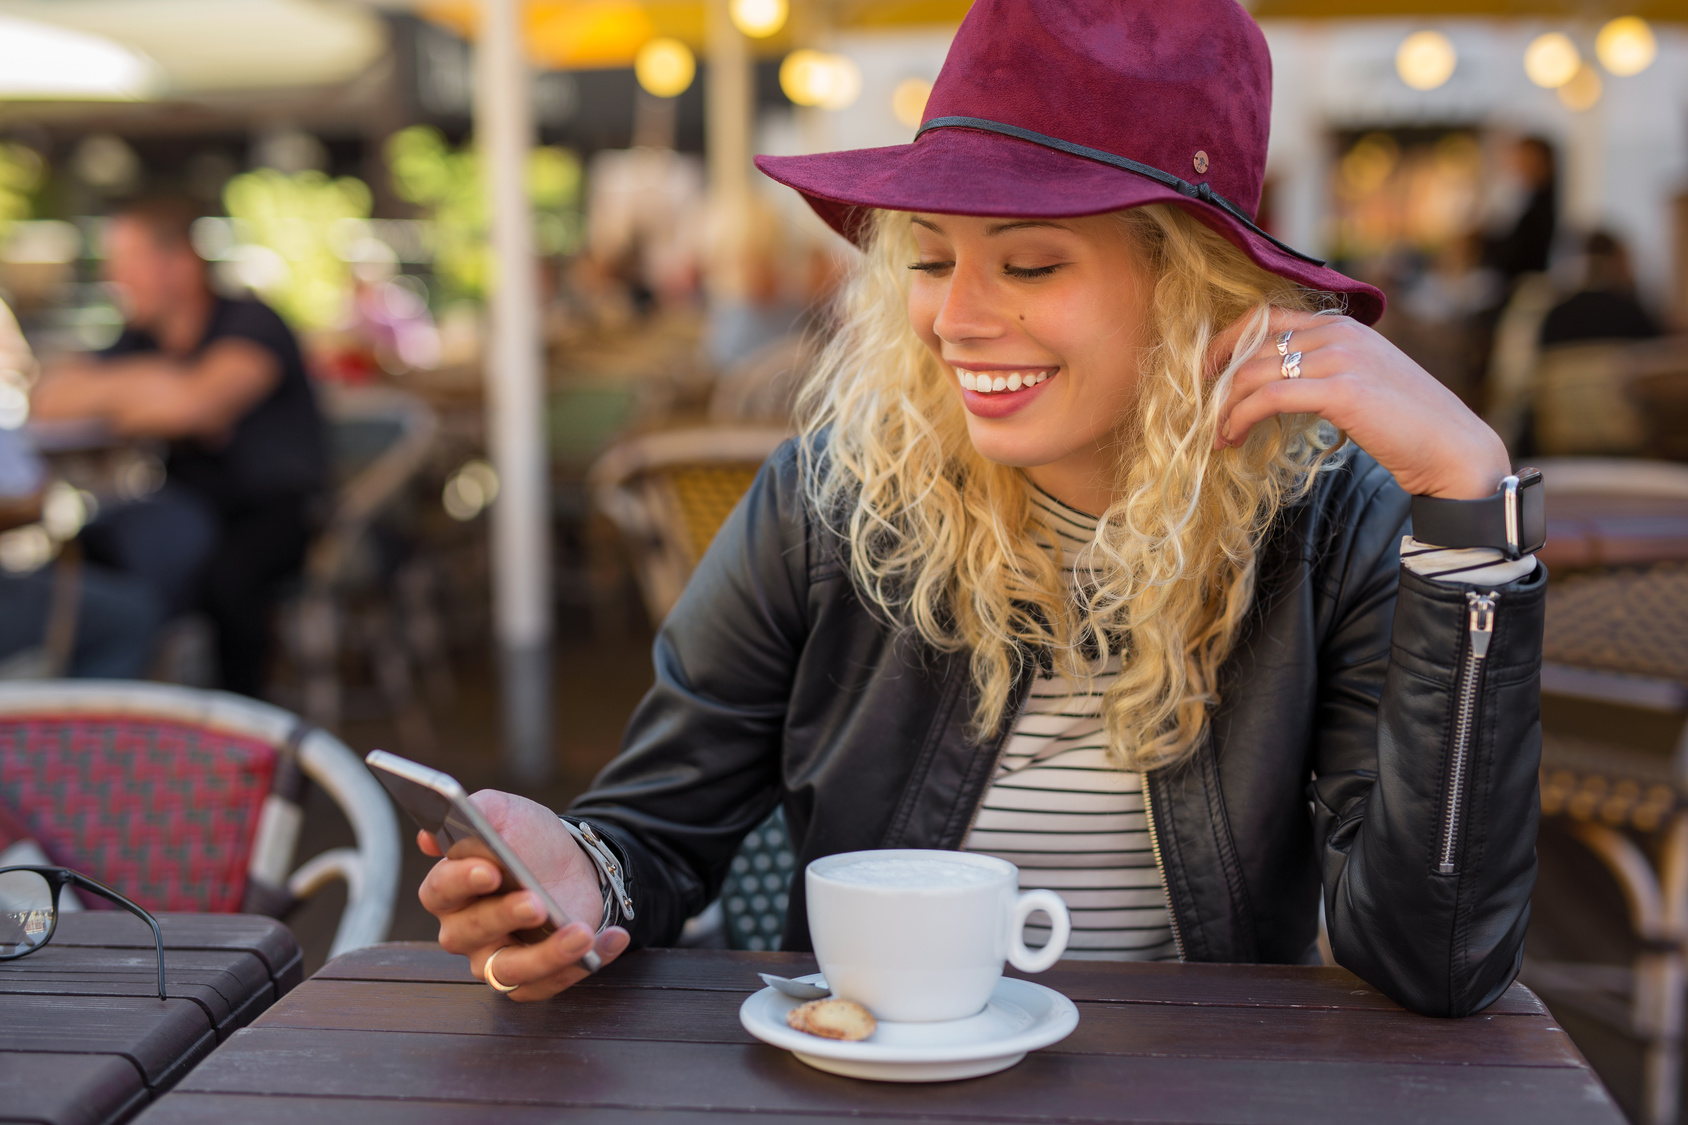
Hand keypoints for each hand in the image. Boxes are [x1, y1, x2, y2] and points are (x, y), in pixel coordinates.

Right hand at [417, 790, 629, 1000]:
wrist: (571, 862)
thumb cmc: (528, 840)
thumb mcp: (506, 813)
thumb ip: (475, 814)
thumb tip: (429, 837)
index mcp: (450, 890)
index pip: (440, 891)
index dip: (461, 881)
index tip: (491, 869)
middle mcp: (465, 931)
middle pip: (471, 933)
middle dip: (505, 916)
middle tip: (536, 902)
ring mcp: (497, 959)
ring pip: (509, 971)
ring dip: (546, 955)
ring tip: (579, 933)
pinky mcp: (533, 979)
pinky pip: (552, 983)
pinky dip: (583, 965)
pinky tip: (610, 939)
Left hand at [1209, 310, 1511, 499]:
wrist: (1452, 448)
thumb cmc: (1407, 424)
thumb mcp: (1363, 382)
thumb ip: (1326, 371)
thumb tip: (1278, 387)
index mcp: (1343, 325)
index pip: (1267, 318)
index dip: (1228, 341)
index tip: (1206, 370)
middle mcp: (1340, 333)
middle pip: (1254, 346)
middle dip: (1220, 381)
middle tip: (1206, 413)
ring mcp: (1341, 358)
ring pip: (1254, 373)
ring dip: (1226, 407)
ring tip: (1218, 436)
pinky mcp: (1341, 390)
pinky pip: (1268, 398)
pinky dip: (1241, 418)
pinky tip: (1233, 439)